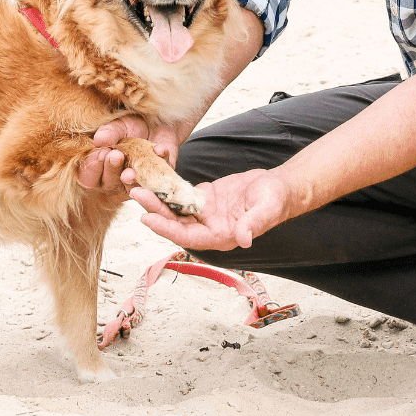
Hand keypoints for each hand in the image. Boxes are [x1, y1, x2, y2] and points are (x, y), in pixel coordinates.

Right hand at [77, 115, 182, 194]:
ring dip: (131, 180)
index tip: (100, 154)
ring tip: (131, 171)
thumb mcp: (119, 125)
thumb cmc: (131, 126)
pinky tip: (159, 149)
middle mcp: (117, 179)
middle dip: (111, 170)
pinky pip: (159, 175)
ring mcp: (138, 181)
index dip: (93, 168)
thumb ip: (110, 133)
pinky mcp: (159, 177)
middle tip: (116, 156)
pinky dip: (160, 161)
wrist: (158, 121)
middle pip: (109, 184)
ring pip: (132, 188)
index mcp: (101, 167)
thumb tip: (99, 141)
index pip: (89, 176)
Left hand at [130, 168, 291, 250]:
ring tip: (137, 182)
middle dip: (154, 210)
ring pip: (174, 209)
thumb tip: (245, 239)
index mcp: (221, 236)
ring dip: (156, 198)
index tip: (147, 219)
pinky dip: (166, 187)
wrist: (280, 188)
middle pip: (175, 223)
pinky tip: (152, 175)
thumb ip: (254, 223)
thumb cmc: (277, 199)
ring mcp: (205, 214)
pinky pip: (180, 195)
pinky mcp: (204, 199)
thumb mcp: (267, 208)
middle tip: (135, 192)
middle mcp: (209, 229)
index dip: (167, 229)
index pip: (188, 237)